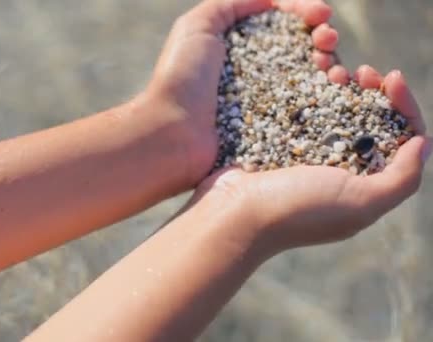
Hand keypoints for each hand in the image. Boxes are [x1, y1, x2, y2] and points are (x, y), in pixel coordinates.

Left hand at [144, 0, 342, 184]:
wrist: (173, 131)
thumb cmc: (182, 76)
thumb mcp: (197, 26)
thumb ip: (230, 4)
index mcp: (240, 46)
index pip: (282, 22)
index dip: (304, 11)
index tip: (320, 13)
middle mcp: (256, 72)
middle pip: (301, 47)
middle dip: (323, 35)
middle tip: (326, 38)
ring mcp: (266, 101)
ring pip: (311, 76)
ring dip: (331, 62)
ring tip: (332, 64)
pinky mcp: (274, 129)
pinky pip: (307, 109)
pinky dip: (329, 94)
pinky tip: (338, 84)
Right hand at [190, 70, 430, 254]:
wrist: (234, 213)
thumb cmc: (297, 210)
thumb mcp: (360, 203)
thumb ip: (401, 178)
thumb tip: (422, 143)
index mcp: (366, 188)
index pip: (403, 141)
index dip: (405, 107)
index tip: (391, 79)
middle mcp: (342, 173)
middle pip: (372, 123)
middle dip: (375, 92)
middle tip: (362, 71)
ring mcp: (310, 158)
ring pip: (338, 113)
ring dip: (343, 87)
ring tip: (333, 68)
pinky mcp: (283, 145)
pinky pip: (306, 113)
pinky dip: (313, 92)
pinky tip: (309, 77)